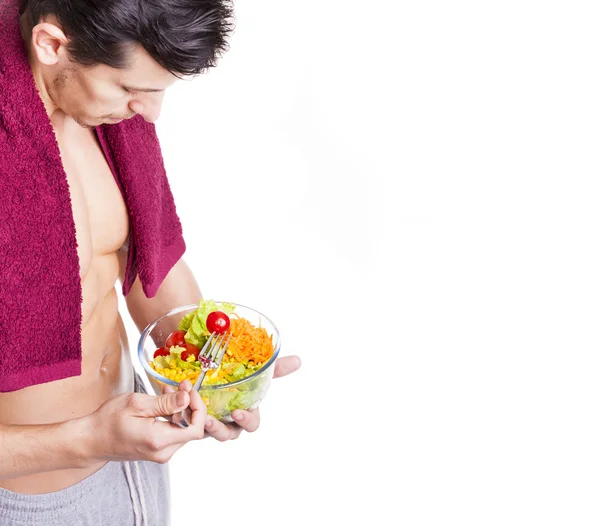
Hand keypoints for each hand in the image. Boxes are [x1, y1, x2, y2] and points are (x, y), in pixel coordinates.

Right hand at [83, 389, 206, 463]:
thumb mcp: (137, 404)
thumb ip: (165, 403)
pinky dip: (173, 416)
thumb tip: (187, 399)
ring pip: (183, 429)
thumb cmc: (108, 421)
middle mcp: (163, 451)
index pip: (196, 428)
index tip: (189, 390)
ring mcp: (160, 453)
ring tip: (169, 390)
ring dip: (181, 408)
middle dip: (190, 404)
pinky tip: (164, 402)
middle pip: (192, 428)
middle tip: (181, 384)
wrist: (90, 441)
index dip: (198, 407)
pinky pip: (173, 432)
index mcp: (159, 440)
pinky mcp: (156, 450)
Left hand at [168, 355, 301, 441]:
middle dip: (219, 429)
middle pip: (227, 434)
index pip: (251, 423)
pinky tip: (172, 395)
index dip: (246, 420)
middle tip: (211, 420)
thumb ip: (275, 367)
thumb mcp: (254, 368)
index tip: (238, 412)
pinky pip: (182, 419)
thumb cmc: (234, 373)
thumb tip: (298, 360)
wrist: (206, 362)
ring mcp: (206, 420)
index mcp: (244, 410)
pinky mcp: (187, 416)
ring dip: (197, 425)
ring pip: (204, 432)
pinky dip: (177, 408)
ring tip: (192, 416)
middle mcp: (227, 419)